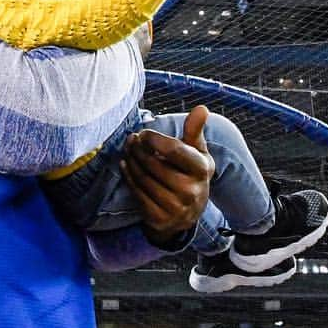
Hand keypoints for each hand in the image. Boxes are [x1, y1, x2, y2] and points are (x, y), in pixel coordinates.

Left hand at [120, 105, 213, 245]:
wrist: (187, 214)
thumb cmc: (190, 174)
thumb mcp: (197, 154)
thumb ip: (195, 131)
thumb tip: (202, 108)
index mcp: (202, 170)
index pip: (174, 150)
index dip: (154, 139)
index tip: (143, 133)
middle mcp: (191, 191)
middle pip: (153, 164)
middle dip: (138, 149)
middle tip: (131, 140)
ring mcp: (175, 207)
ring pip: (143, 178)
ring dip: (130, 161)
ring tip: (127, 150)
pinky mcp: (159, 218)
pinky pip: (137, 193)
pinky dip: (128, 176)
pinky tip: (125, 165)